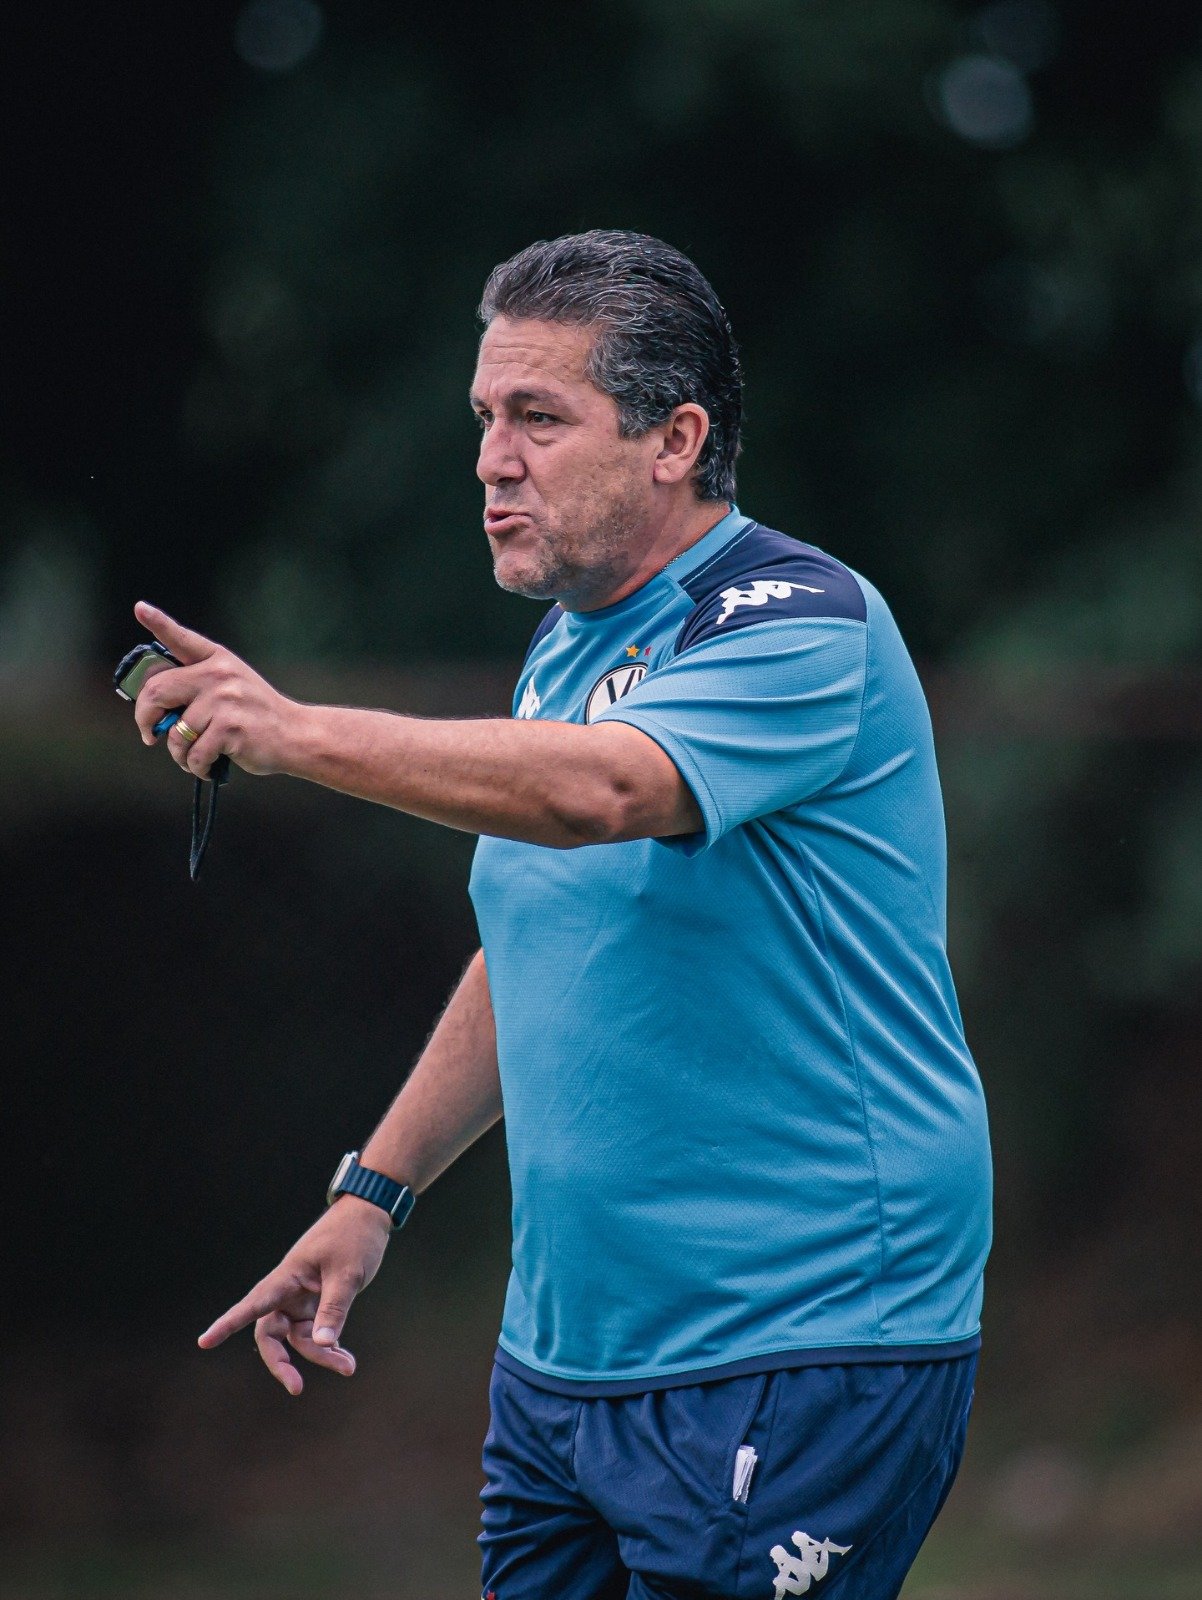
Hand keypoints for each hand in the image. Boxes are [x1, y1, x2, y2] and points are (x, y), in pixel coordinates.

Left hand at [131, 601, 301, 779]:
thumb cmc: (256, 714)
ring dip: (178, 753)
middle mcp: (219, 674)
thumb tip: (154, 710)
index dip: (158, 622)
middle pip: (157, 691)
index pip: (181, 638)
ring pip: (175, 732)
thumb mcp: (232, 685)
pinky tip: (207, 766)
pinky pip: (194, 753)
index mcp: (217, 659)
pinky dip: (196, 767)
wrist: (295, 734)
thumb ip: (198, 685)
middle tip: (150, 734)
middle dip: (145, 718)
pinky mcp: (230, 728)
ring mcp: (225, 700)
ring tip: (193, 757)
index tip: (140, 609)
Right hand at [198, 1197, 391, 1394]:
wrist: (369, 1215)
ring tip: (348, 1366)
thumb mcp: (347, 1274)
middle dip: (281, 1363)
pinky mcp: (317, 1304)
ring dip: (320, 1355)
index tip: (204, 1342)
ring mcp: (302, 1300)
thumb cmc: (353, 1237)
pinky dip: (329, 1347)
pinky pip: (316, 1333)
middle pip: (271, 1335)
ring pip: (299, 1339)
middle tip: (296, 1388)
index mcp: (286, 1278)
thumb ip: (334, 1309)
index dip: (228, 1324)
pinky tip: (345, 1360)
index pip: (252, 1304)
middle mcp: (288, 1292)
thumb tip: (323, 1344)